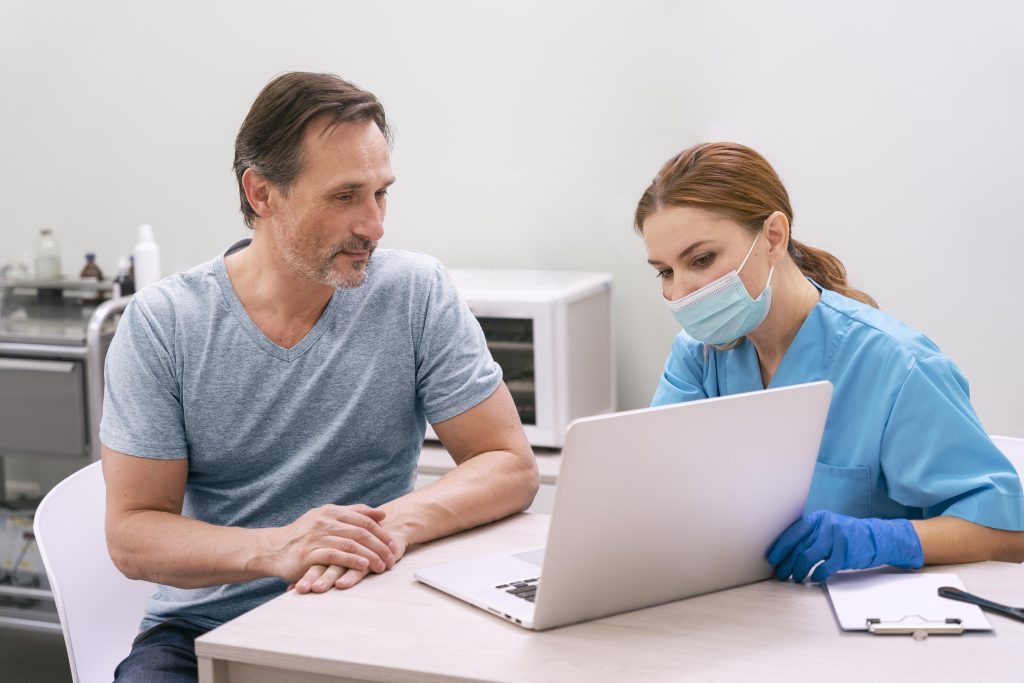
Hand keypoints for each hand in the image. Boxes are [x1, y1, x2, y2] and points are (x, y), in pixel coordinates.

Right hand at [258, 504, 398, 587]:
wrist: (272, 549)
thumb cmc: (303, 535)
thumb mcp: (326, 518)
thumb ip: (354, 513)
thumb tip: (382, 514)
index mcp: (331, 511)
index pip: (364, 519)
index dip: (382, 532)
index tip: (394, 544)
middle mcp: (325, 521)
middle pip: (361, 532)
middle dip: (380, 546)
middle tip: (392, 558)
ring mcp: (317, 536)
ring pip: (352, 544)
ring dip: (371, 556)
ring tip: (382, 566)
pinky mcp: (310, 553)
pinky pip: (336, 555)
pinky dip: (352, 560)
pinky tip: (364, 567)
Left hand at [767, 510, 923, 582]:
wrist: (876, 537)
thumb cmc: (846, 535)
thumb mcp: (827, 527)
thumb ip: (810, 534)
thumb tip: (786, 551)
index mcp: (818, 518)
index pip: (794, 532)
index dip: (781, 547)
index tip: (773, 559)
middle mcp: (826, 526)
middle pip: (799, 546)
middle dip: (787, 562)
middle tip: (780, 573)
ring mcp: (837, 539)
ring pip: (809, 557)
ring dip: (799, 570)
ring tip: (794, 578)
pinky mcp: (847, 553)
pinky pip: (826, 567)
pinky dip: (817, 574)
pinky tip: (812, 579)